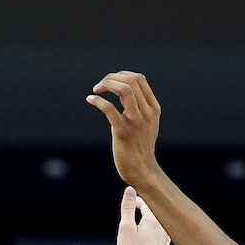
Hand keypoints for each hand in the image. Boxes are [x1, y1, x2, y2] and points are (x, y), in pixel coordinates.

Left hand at [87, 71, 161, 189]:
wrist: (142, 170)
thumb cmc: (140, 147)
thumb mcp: (147, 124)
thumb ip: (141, 107)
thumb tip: (128, 92)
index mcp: (153, 108)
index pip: (139, 79)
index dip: (121, 75)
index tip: (109, 82)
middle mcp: (146, 111)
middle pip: (131, 80)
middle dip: (111, 78)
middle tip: (99, 86)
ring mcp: (136, 121)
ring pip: (124, 90)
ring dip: (107, 85)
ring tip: (96, 90)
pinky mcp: (123, 131)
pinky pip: (109, 109)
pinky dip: (97, 101)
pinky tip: (90, 100)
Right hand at [116, 186, 169, 244]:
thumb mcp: (125, 228)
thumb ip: (128, 208)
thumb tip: (130, 189)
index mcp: (153, 221)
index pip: (147, 204)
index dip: (138, 201)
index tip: (131, 200)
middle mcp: (163, 229)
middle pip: (155, 214)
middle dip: (146, 210)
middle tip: (138, 207)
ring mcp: (166, 241)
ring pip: (160, 226)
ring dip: (152, 222)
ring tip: (144, 222)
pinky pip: (162, 237)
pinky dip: (156, 234)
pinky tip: (151, 238)